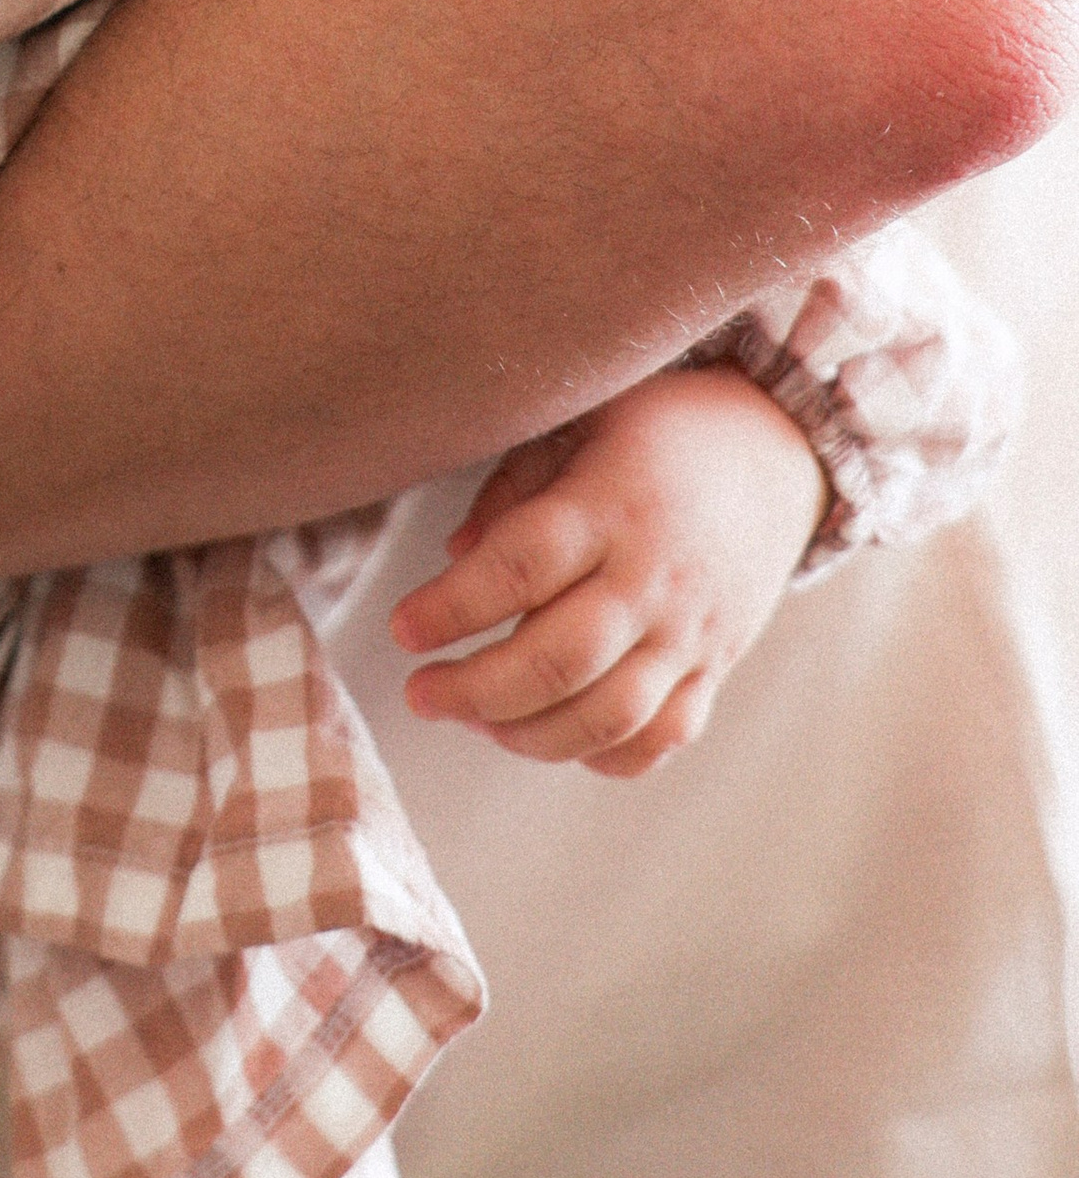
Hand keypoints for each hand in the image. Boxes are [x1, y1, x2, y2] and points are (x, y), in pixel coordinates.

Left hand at [387, 368, 828, 774]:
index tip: (400, 627)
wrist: (776, 453)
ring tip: (473, 719)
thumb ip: (512, 489)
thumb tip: (453, 557)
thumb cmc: (658, 430)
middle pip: (559, 660)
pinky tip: (550, 734)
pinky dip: (600, 754)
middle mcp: (654, 577)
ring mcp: (691, 632)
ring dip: (526, 734)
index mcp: (612, 504)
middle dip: (474, 689)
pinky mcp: (714, 667)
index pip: (522, 567)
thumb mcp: (581, 423)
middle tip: (419, 692)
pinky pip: (661, 737)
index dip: (452, 606)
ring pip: (607, 716)